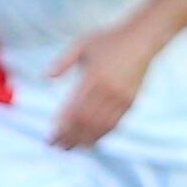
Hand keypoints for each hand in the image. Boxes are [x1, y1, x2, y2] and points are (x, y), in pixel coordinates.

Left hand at [49, 24, 155, 148]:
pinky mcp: (131, 101)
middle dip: (70, 137)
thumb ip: (63, 61)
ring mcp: (121, 97)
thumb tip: (44, 77)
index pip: (74, 110)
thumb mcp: (82, 44)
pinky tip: (90, 140)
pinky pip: (114, 123)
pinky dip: (101, 134)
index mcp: (93, 76)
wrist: (142, 39)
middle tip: (57, 146)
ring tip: (71, 147)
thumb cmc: (109, 40)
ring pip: (100, 126)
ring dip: (84, 139)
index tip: (50, 137)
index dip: (61, 127)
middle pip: (85, 122)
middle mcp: (108, 90)